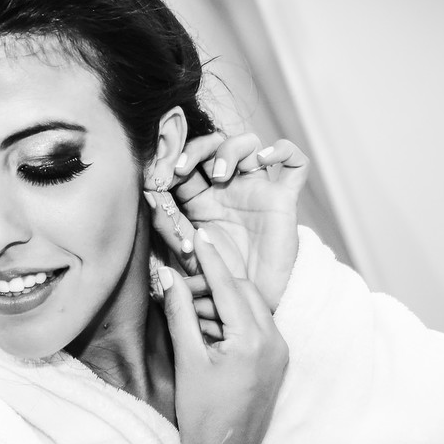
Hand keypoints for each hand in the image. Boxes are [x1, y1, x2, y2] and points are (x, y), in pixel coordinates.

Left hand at [145, 132, 307, 312]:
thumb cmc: (221, 278)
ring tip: (219, 175)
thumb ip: (168, 225)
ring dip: (231, 149)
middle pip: (213, 145)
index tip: (158, 174)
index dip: (172, 160)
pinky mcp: (284, 198)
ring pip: (249, 143)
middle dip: (195, 148)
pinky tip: (265, 160)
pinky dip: (283, 150)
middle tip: (181, 168)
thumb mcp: (188, 253)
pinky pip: (295, 163)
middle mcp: (229, 189)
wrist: (255, 300)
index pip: (186, 163)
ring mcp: (257, 190)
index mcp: (202, 199)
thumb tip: (148, 194)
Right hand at [160, 229, 288, 443]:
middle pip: (244, 292)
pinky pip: (256, 327)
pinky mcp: (277, 363)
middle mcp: (275, 341)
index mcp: (253, 339)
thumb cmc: (202, 414)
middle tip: (182, 284)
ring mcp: (280, 352)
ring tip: (190, 311)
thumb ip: (181, 313)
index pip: (230, 285)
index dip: (211, 259)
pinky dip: (233, 320)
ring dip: (222, 303)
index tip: (198, 236)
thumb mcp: (187, 359)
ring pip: (251, 308)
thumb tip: (170, 277)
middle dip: (214, 284)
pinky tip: (208, 329)